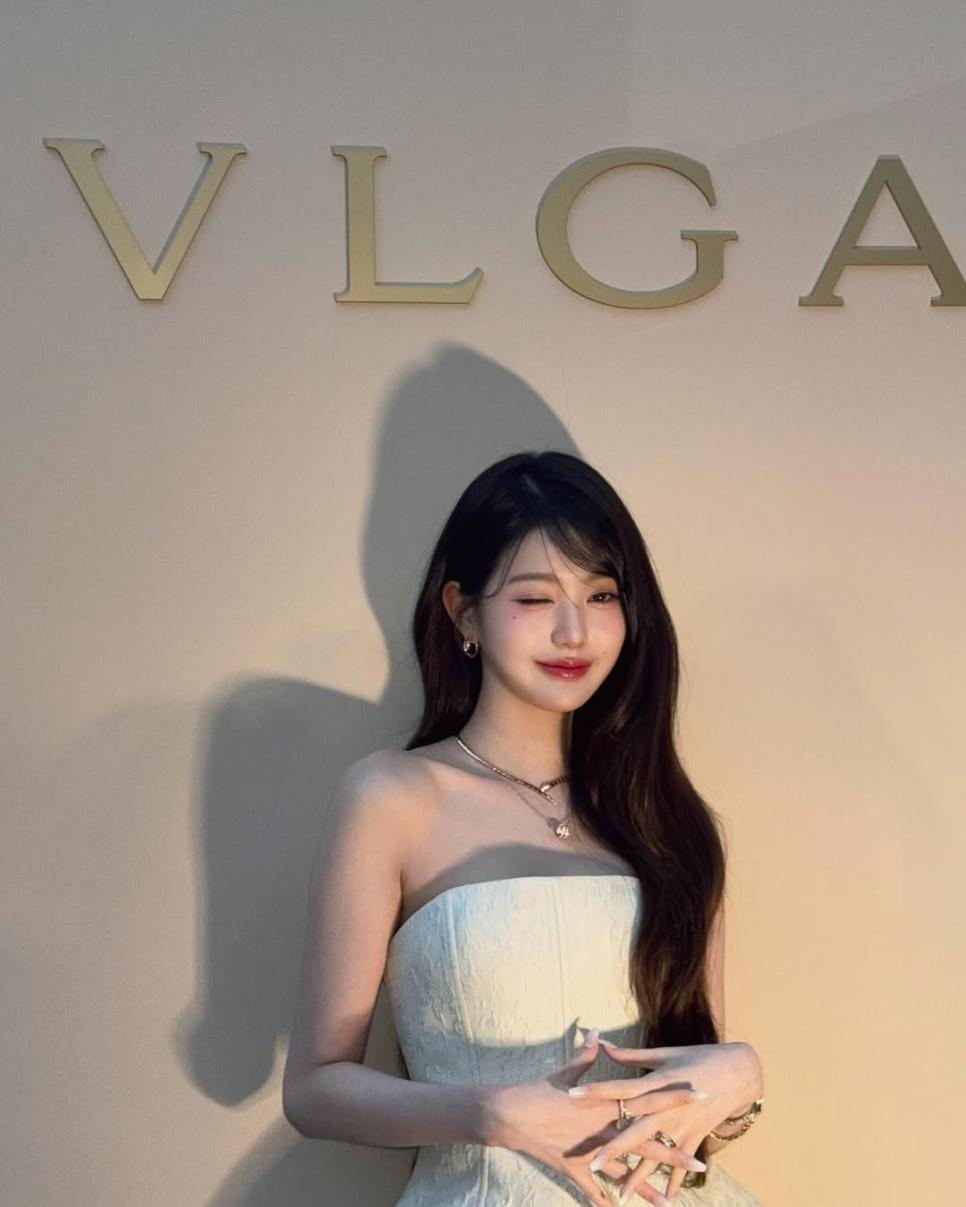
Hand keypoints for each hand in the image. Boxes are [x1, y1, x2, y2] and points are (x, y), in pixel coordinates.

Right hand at [485, 1029, 707, 1206]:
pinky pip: (595, 1192)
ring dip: (648, 1189)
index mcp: (604, 1102)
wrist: (511, 1115)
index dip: (673, 1097)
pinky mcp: (575, 1169)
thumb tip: (595, 1033)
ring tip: (671, 1204)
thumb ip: (586, 1055)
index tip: (699, 1095)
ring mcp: (591, 1152)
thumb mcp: (565, 1071)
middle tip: (700, 1166)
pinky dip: (608, 1204)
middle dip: (674, 1155)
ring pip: (626, 1174)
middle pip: (646, 1144)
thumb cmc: (539, 1090)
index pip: (646, 1098)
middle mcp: (603, 1129)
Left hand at [575, 1040, 761, 1202]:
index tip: (572, 1095)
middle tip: (591, 1163)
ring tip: (621, 1196)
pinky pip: (681, 1163)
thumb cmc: (698, 1057)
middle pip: (635, 1131)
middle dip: (613, 1149)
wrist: (739, 1072)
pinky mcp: (696, 1137)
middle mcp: (667, 1109)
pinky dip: (674, 1182)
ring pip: (656, 1155)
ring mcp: (682, 1126)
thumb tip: (604, 1044)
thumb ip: (632, 1055)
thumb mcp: (665, 1054)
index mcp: (656, 1083)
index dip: (596, 1091)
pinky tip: (664, 1200)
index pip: (620, 1088)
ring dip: (639, 1176)